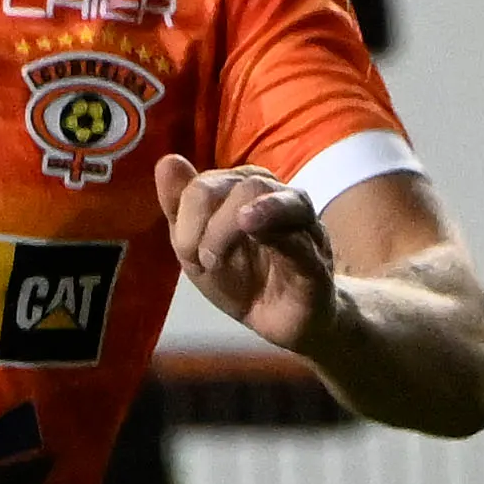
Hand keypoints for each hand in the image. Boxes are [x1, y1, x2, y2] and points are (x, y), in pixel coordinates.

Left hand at [156, 157, 338, 352]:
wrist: (280, 322)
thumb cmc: (242, 278)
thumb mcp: (197, 247)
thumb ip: (179, 206)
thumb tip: (167, 161)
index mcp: (245, 190)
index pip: (210, 183)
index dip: (188, 214)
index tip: (185, 251)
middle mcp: (277, 197)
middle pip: (244, 185)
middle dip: (211, 223)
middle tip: (202, 262)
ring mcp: (302, 227)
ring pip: (277, 201)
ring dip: (239, 223)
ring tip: (219, 246)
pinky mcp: (316, 262)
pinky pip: (302, 242)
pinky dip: (278, 238)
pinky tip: (256, 238)